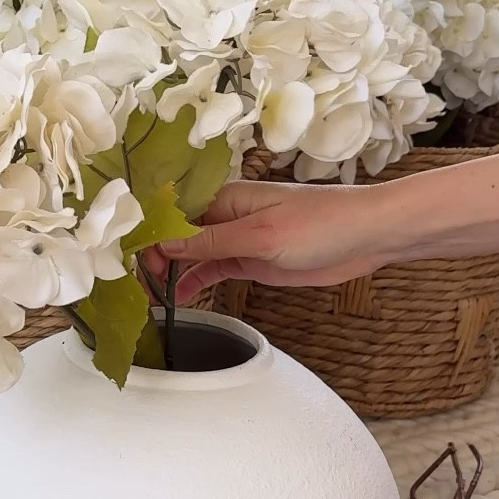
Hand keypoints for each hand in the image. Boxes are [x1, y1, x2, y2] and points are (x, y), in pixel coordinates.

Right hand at [150, 180, 392, 301]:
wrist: (368, 237)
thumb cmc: (320, 224)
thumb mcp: (260, 236)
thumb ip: (210, 243)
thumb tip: (162, 244)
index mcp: (224, 199)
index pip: (172, 215)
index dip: (148, 235)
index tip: (130, 262)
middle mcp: (225, 217)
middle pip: (177, 236)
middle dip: (154, 257)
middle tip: (137, 288)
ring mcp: (238, 240)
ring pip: (192, 256)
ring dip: (170, 273)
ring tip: (148, 299)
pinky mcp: (251, 260)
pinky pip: (213, 270)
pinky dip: (193, 282)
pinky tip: (175, 298)